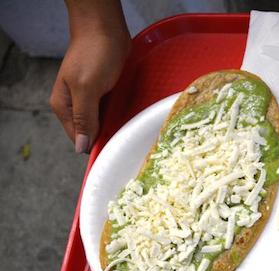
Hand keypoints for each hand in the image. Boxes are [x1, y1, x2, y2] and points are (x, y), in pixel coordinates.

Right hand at [50, 29, 129, 152]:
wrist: (106, 28)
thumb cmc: (94, 54)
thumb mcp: (87, 89)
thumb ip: (84, 117)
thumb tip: (81, 146)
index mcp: (63, 106)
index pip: (78, 138)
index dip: (95, 146)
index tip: (114, 149)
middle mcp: (74, 105)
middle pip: (91, 132)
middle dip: (107, 136)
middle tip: (126, 139)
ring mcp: (89, 98)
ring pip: (102, 123)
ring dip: (115, 126)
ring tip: (130, 129)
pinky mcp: (104, 92)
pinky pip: (112, 111)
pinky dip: (120, 115)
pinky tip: (130, 116)